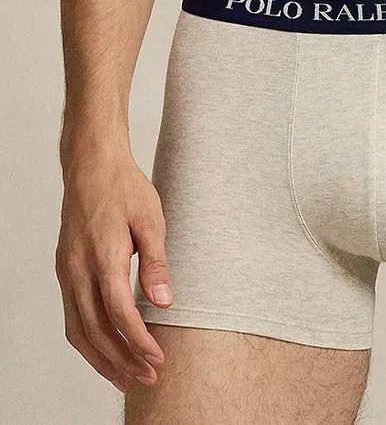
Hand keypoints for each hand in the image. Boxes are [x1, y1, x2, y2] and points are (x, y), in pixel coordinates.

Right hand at [55, 148, 173, 393]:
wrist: (91, 165)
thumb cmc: (125, 188)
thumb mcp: (151, 218)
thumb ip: (157, 263)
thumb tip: (164, 304)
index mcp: (103, 256)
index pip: (119, 313)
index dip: (139, 341)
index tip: (159, 358)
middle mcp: (78, 270)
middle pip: (95, 331)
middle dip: (121, 360)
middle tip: (146, 378)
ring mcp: (67, 272)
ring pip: (77, 330)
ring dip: (101, 358)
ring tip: (125, 377)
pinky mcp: (65, 270)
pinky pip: (71, 316)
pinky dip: (87, 339)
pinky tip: (105, 348)